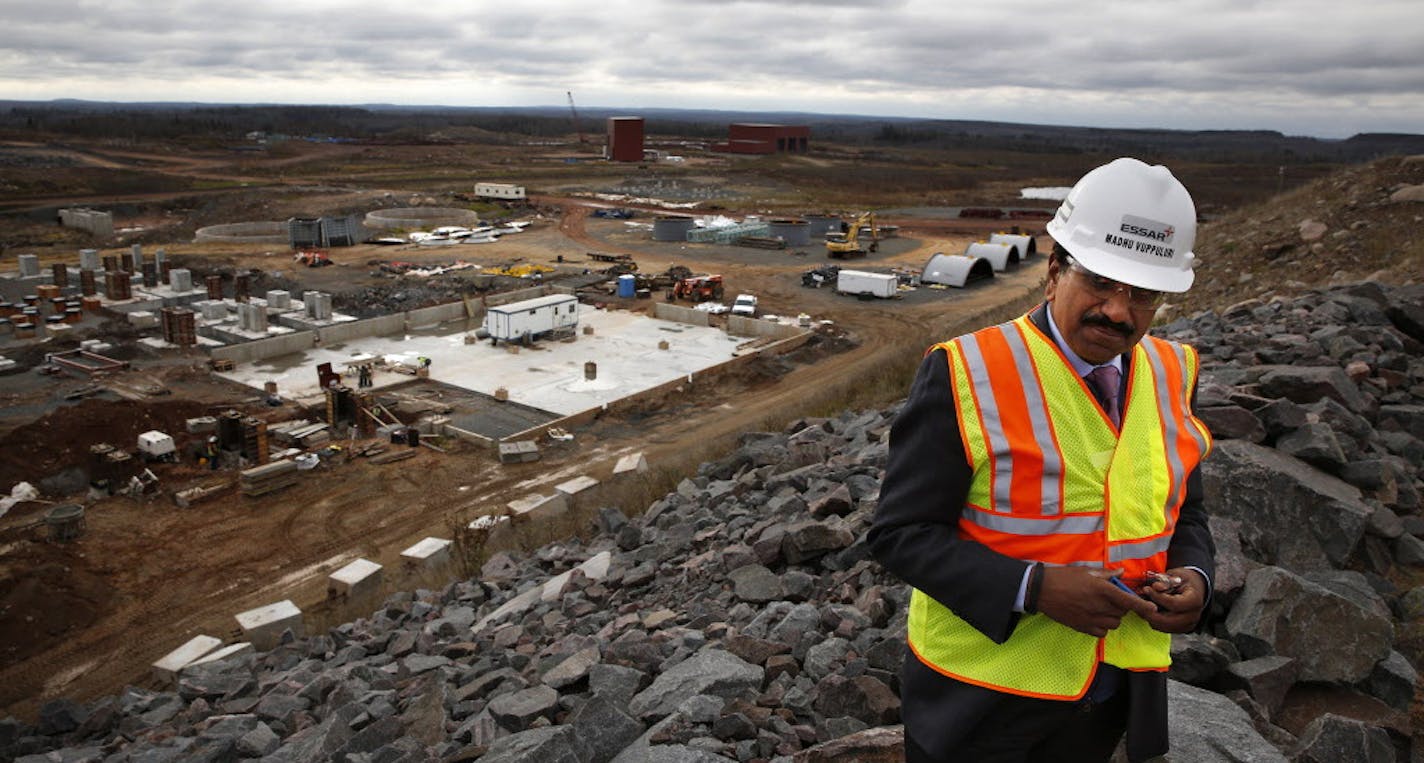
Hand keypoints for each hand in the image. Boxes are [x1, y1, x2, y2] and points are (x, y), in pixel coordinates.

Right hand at [1036, 566, 1158, 637]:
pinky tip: (1095, 617)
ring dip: (1113, 617)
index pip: (1129, 601)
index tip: (1152, 609)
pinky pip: (1102, 632)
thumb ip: (1106, 574)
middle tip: (1112, 598)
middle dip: (1122, 606)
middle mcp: (1099, 606)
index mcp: (1102, 589)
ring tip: (1103, 608)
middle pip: (1122, 612)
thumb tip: (1121, 573)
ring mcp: (1091, 618)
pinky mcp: (1083, 627)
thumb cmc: (1063, 577)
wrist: (1041, 591)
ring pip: (1114, 623)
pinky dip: (1103, 626)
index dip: (1143, 606)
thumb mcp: (1085, 571)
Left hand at [1140, 567, 1207, 633]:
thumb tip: (1156, 587)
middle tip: (1137, 599)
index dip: (1157, 597)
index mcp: (1194, 601)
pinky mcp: (1179, 629)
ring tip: (1140, 603)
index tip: (1146, 589)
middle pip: (1166, 620)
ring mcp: (1186, 625)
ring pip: (1161, 625)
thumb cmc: (1184, 581)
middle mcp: (1192, 616)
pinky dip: (1152, 619)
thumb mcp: (1178, 575)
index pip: (1173, 604)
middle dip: (1148, 610)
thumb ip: (1167, 581)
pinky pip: (1161, 627)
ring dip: (1148, 615)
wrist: (1194, 589)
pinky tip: (1146, 609)